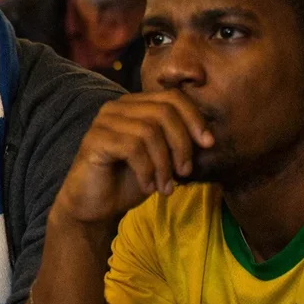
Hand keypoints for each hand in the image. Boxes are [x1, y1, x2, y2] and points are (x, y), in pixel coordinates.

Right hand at [52, 90, 212, 229]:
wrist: (96, 206)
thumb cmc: (129, 180)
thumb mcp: (161, 158)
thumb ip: (177, 140)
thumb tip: (208, 136)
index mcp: (134, 105)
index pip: (172, 97)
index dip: (194, 118)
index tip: (208, 144)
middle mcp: (117, 107)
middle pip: (164, 112)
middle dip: (182, 144)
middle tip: (185, 172)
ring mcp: (103, 122)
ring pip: (150, 131)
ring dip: (164, 164)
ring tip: (166, 187)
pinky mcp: (95, 140)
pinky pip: (132, 148)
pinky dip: (147, 171)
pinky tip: (148, 187)